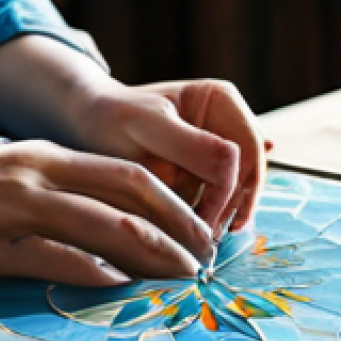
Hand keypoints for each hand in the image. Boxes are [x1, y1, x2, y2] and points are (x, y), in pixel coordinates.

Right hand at [0, 139, 213, 284]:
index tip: (201, 228)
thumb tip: (109, 205)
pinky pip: (51, 258)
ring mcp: (15, 209)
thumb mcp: (13, 169)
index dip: (175, 202)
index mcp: (48, 156)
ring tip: (181, 276)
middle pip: (130, 195)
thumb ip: (59, 180)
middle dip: (178, 226)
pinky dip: (93, 272)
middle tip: (207, 256)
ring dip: (152, 253)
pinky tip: (121, 286)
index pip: (130, 173)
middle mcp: (39, 175)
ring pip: (103, 226)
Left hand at [76, 79, 268, 233]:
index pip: (247, 150)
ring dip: (224, 216)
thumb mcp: (149, 127)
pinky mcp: (207, 174)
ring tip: (201, 240)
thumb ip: (193, 144)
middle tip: (207, 240)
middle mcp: (228, 124)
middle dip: (232, 206)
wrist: (91, 125)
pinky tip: (196, 230)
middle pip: (249, 172)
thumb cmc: (115, 117)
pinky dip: (211, 216)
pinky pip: (221, 199)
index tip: (206, 221)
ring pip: (239, 190)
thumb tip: (234, 162)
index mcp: (221, 100)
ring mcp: (221, 151)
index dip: (231, 188)